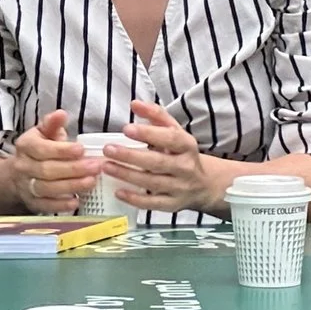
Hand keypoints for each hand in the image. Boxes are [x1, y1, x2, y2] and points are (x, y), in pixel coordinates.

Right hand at [9, 111, 95, 214]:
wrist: (17, 174)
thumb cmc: (38, 149)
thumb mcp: (43, 133)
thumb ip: (52, 124)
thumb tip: (61, 114)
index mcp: (25, 146)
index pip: (42, 149)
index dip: (62, 150)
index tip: (82, 149)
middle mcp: (23, 166)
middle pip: (47, 170)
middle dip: (73, 169)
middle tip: (96, 167)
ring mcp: (26, 186)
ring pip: (47, 189)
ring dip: (71, 186)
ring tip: (91, 182)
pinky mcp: (32, 203)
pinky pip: (45, 206)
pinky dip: (60, 205)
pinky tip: (76, 201)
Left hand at [96, 99, 222, 213]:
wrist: (204, 185)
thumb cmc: (181, 152)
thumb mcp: (175, 131)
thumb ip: (156, 115)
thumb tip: (135, 104)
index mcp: (187, 146)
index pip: (170, 139)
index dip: (149, 133)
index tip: (126, 129)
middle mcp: (185, 167)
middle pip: (158, 162)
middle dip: (131, 156)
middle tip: (108, 149)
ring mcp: (179, 188)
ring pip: (152, 183)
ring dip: (127, 175)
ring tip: (106, 166)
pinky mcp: (172, 205)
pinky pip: (152, 204)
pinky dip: (135, 199)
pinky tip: (118, 191)